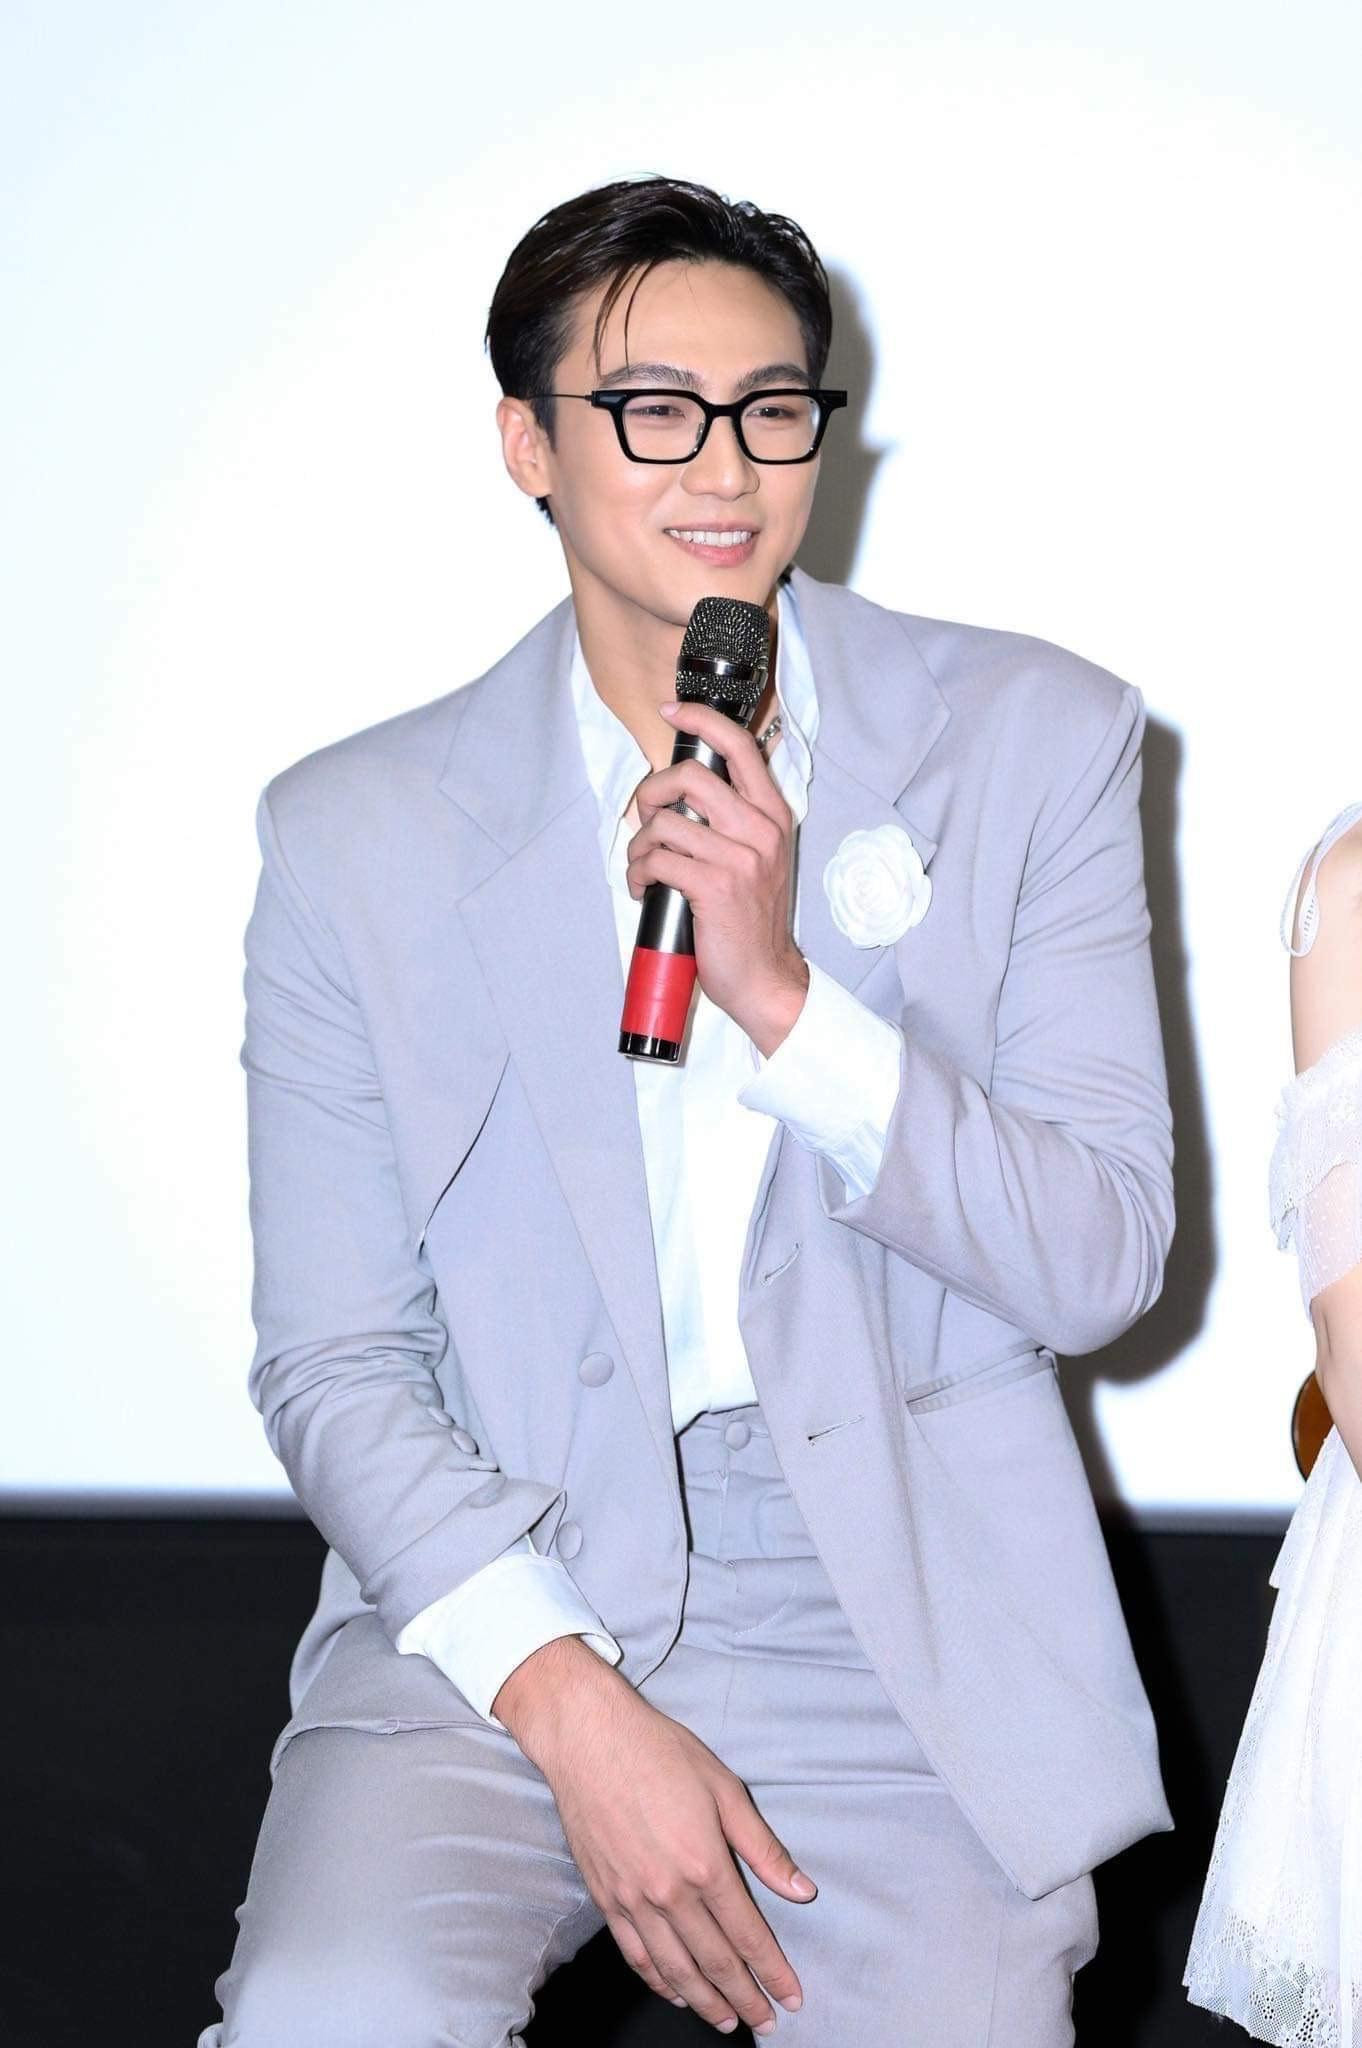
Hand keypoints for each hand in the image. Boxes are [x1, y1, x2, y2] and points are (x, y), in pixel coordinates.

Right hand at [495, 1638, 814, 2034]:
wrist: (589, 1739)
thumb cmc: (661, 1753)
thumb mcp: (724, 1789)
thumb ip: (762, 1847)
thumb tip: (802, 1890)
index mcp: (705, 1864)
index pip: (748, 1935)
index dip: (773, 1971)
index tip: (792, 1997)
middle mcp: (669, 1893)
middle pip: (715, 1962)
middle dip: (745, 1997)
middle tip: (766, 2022)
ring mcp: (632, 1900)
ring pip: (674, 1969)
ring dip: (704, 2002)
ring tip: (728, 2021)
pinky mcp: (605, 1898)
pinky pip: (635, 1955)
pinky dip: (658, 1981)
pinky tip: (675, 1992)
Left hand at [627, 701, 809, 1056]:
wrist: (766, 976)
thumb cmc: (753, 918)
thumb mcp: (758, 857)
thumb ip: (734, 819)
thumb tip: (684, 789)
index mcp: (774, 815)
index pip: (740, 746)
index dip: (701, 720)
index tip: (672, 712)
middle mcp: (762, 829)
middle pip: (691, 776)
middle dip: (653, 793)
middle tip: (647, 819)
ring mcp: (740, 857)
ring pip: (665, 824)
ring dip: (639, 847)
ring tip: (645, 869)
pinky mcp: (715, 885)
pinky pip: (657, 861)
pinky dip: (638, 874)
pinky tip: (644, 889)